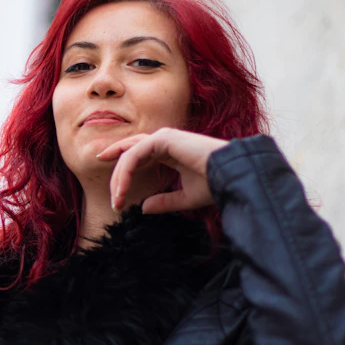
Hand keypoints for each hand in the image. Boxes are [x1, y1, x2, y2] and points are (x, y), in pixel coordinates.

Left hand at [97, 128, 229, 213]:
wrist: (231, 176)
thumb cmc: (215, 185)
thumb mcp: (185, 198)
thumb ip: (164, 202)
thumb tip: (143, 208)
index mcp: (169, 150)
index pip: (137, 154)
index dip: (122, 169)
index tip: (114, 192)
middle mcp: (164, 140)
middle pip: (129, 152)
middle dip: (116, 174)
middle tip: (113, 199)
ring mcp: (164, 137)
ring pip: (129, 154)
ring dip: (119, 178)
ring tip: (117, 201)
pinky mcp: (163, 139)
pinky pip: (134, 155)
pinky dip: (125, 173)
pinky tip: (122, 190)